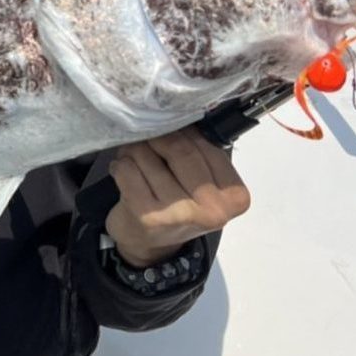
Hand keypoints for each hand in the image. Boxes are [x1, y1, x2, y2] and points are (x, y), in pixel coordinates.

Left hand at [105, 126, 250, 266]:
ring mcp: (180, 215)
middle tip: (146, 139)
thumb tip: (177, 112)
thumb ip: (199, 152)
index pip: (205, 145)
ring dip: (135, 151)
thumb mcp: (201, 181)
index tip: (169, 130)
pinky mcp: (147, 217)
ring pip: (149, 157)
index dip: (182, 132)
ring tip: (134, 158)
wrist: (149, 243)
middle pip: (179, 149)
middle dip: (157, 138)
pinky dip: (121, 165)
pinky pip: (127, 170)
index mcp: (235, 195)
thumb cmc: (178, 203)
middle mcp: (213, 209)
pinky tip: (123, 172)